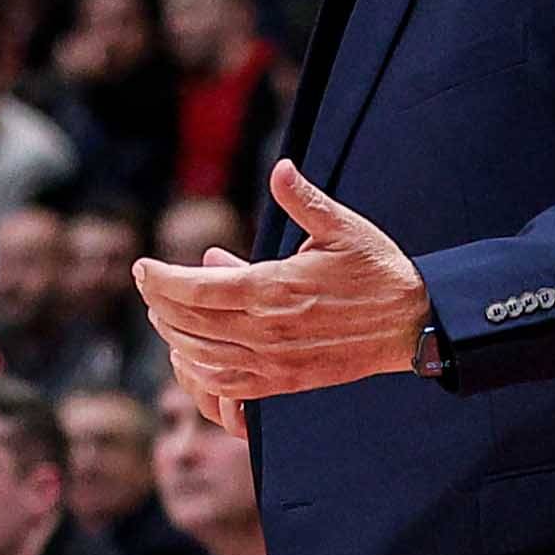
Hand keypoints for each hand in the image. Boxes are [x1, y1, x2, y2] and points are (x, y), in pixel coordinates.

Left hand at [132, 161, 434, 415]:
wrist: (412, 324)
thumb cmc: (377, 270)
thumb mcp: (342, 227)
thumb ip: (303, 199)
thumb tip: (280, 169)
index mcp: (275, 288)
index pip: (197, 290)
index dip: (161, 280)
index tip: (142, 267)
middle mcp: (268, 330)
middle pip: (191, 323)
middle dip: (160, 303)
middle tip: (148, 285)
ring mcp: (275, 361)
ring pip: (203, 356)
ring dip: (174, 337)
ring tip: (162, 315)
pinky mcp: (285, 382)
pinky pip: (228, 385)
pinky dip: (200, 372)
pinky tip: (190, 356)